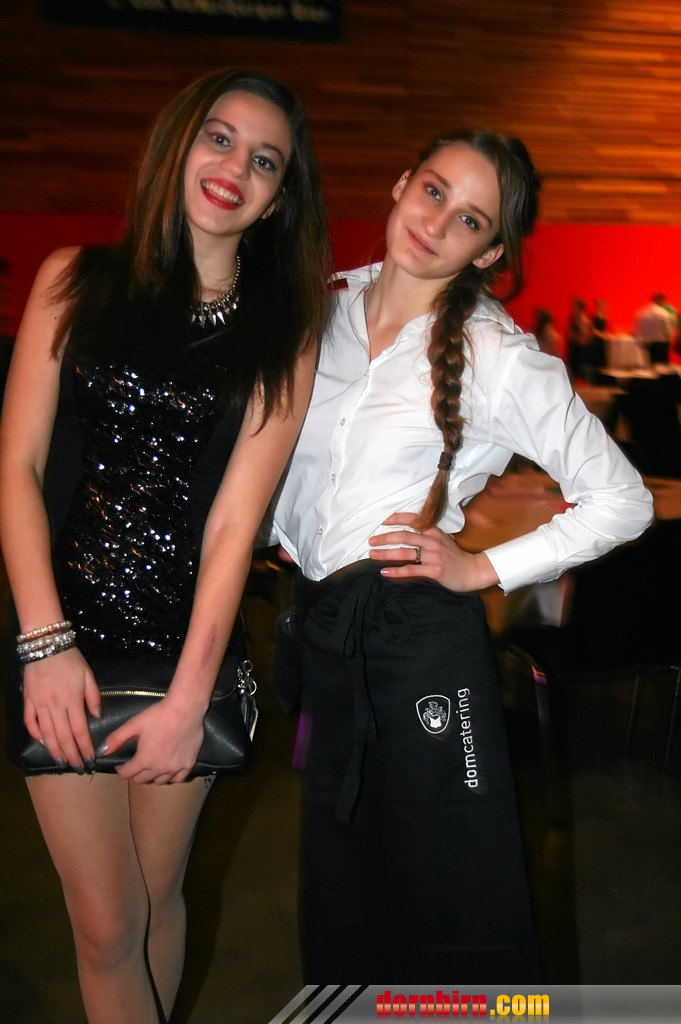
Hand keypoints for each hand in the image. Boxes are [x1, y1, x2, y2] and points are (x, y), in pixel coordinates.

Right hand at [22, 647, 100, 770]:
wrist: (46, 646)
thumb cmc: (70, 660)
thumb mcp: (88, 675)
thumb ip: (93, 697)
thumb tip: (97, 716)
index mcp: (72, 700)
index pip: (80, 730)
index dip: (84, 747)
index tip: (89, 759)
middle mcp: (56, 706)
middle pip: (64, 736)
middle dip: (71, 754)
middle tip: (77, 767)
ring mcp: (40, 705)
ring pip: (47, 734)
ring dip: (55, 750)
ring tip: (61, 762)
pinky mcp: (28, 701)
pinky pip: (30, 722)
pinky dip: (36, 734)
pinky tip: (43, 743)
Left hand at [103, 697, 204, 784]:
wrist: (185, 709)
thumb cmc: (158, 715)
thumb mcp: (134, 724)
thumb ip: (116, 739)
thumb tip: (101, 752)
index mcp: (144, 760)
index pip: (126, 774)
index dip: (121, 769)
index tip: (121, 763)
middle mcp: (159, 768)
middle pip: (141, 780)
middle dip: (135, 773)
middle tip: (135, 764)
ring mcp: (175, 768)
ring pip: (159, 782)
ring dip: (152, 777)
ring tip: (151, 766)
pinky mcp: (188, 764)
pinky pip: (178, 779)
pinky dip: (171, 777)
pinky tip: (168, 770)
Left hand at [368, 512, 498, 592]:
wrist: (473, 570)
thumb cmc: (455, 556)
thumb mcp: (442, 539)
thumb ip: (426, 535)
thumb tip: (403, 533)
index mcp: (433, 531)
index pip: (412, 520)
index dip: (395, 519)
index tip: (381, 521)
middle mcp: (432, 541)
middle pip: (403, 536)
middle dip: (385, 538)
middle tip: (371, 541)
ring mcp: (434, 556)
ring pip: (405, 552)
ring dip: (386, 553)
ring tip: (372, 554)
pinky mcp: (434, 570)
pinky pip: (411, 570)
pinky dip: (396, 571)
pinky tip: (385, 571)